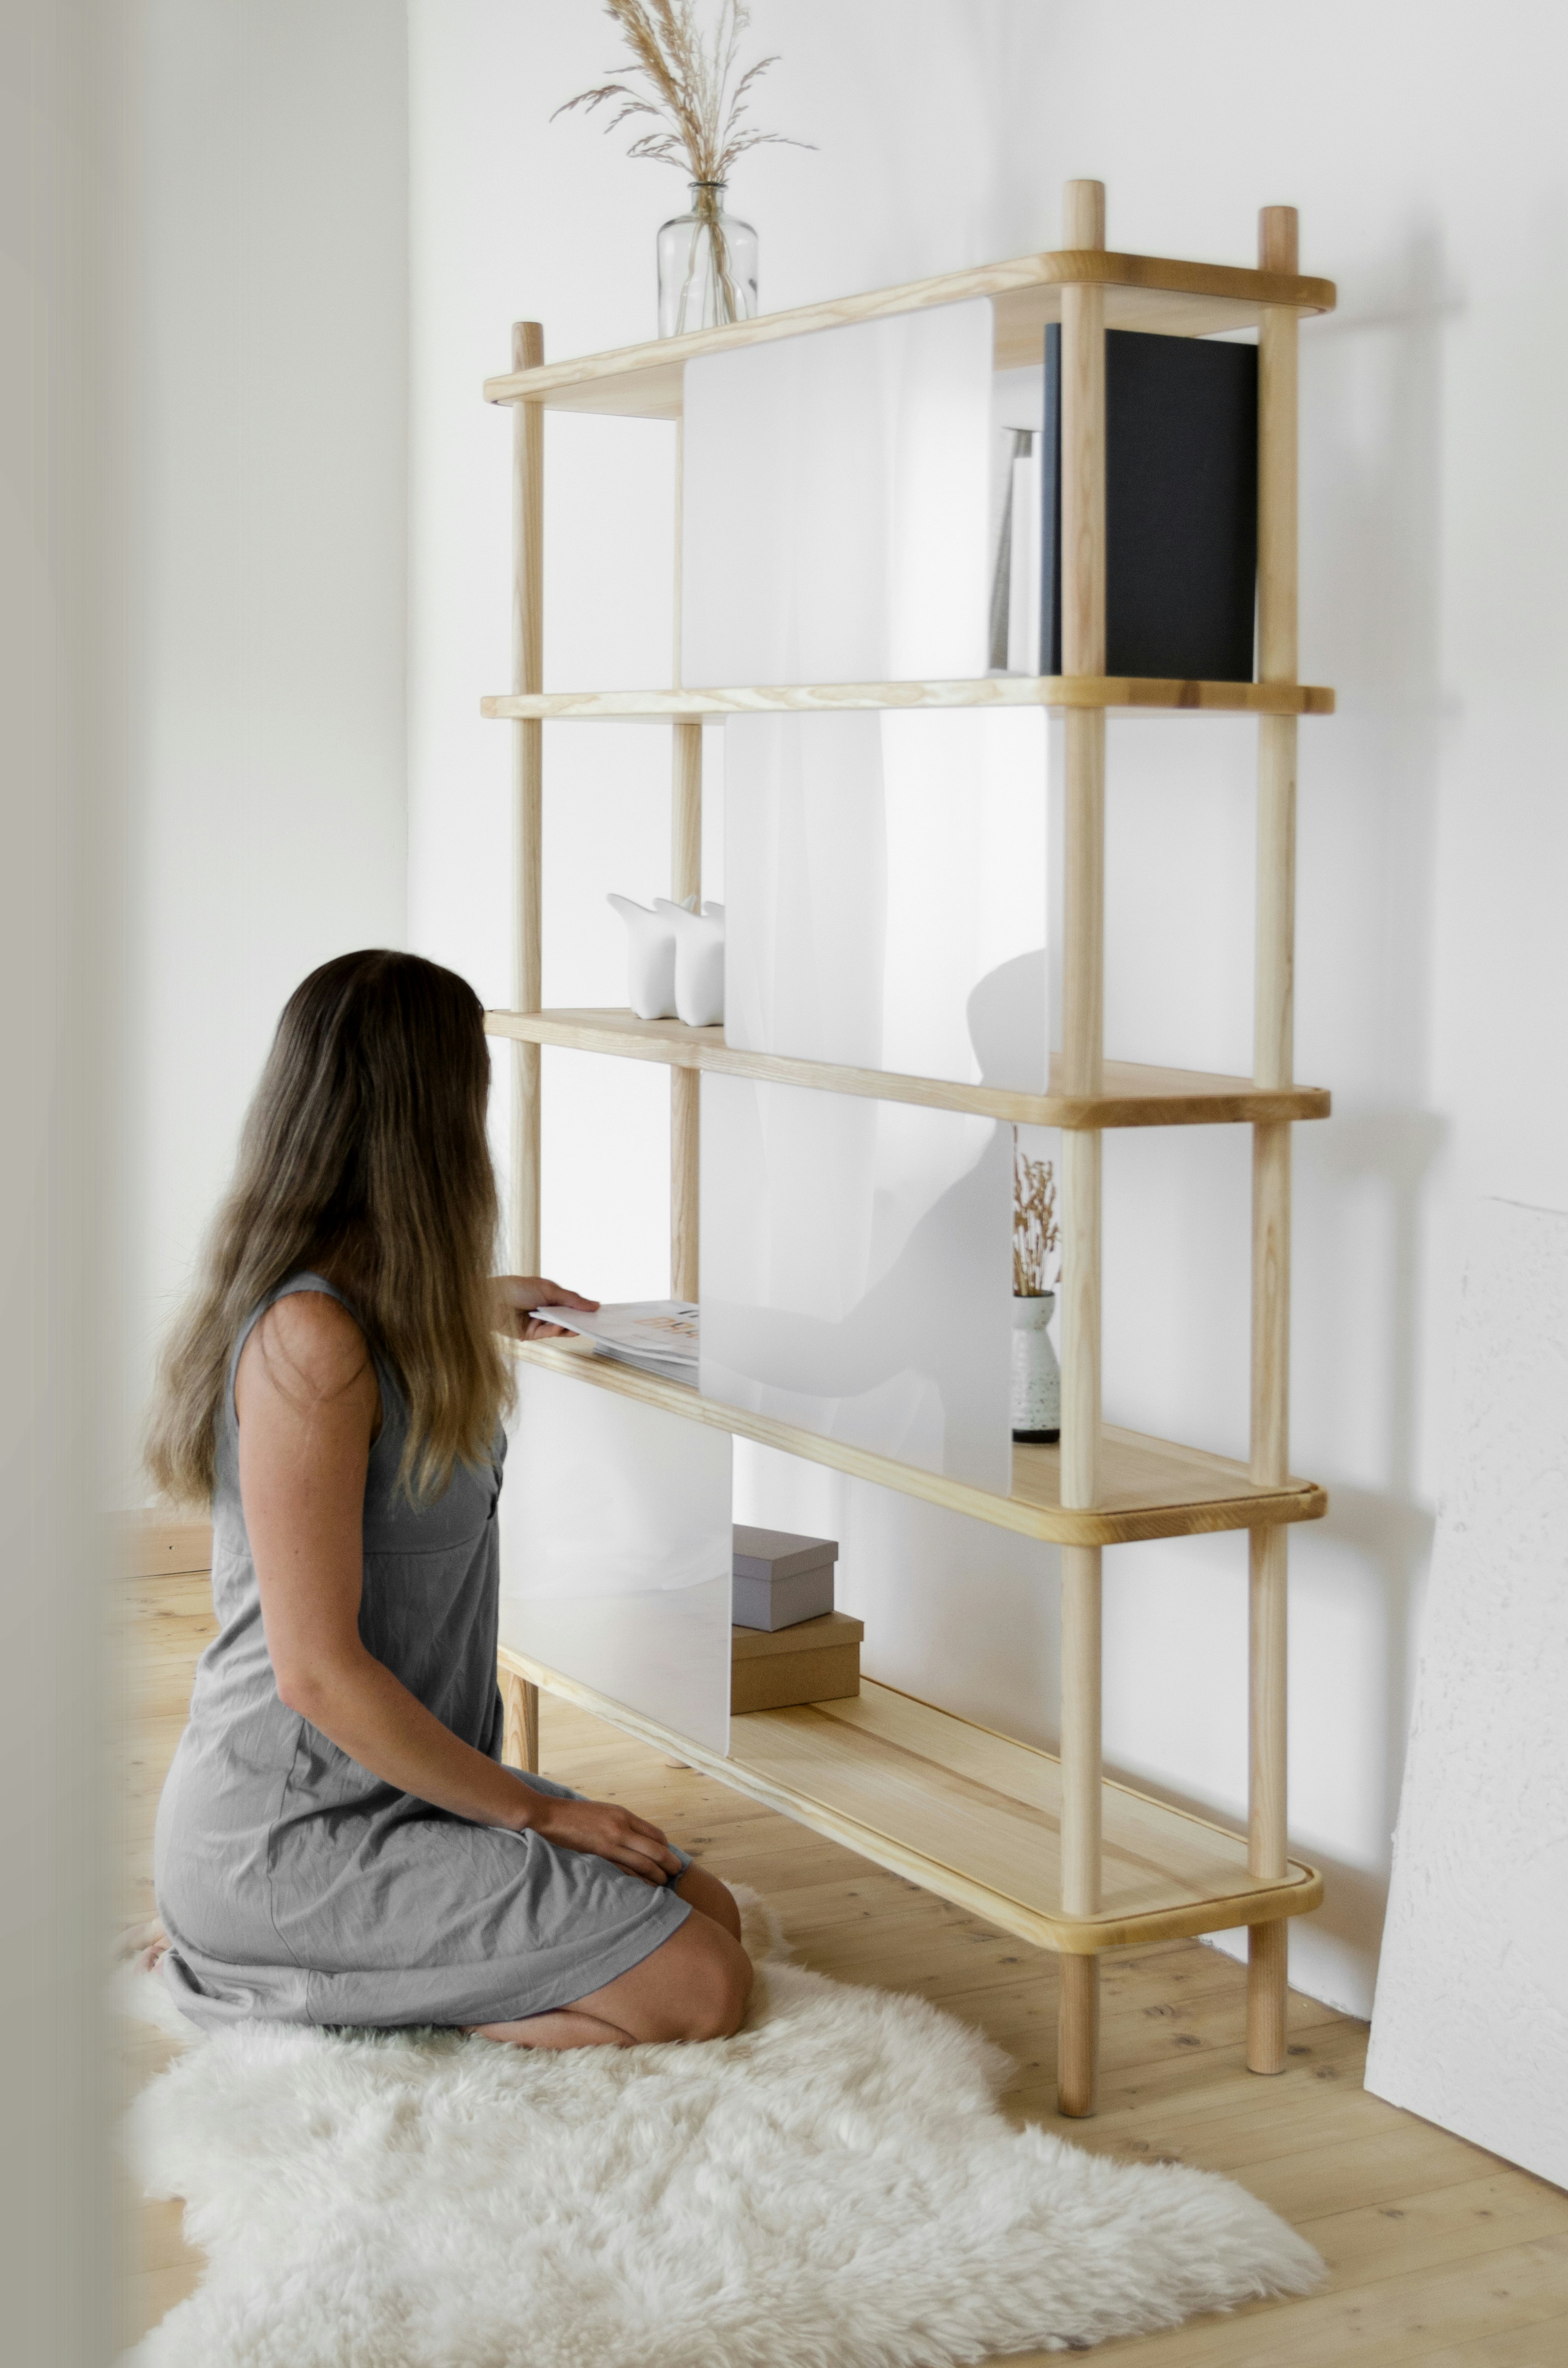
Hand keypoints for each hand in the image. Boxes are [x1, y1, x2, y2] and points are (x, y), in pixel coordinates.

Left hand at [491, 1275, 599, 1340]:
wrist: (488, 1300)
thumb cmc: (514, 1288)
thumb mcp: (548, 1289)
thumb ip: (571, 1299)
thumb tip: (594, 1304)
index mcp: (547, 1295)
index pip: (569, 1304)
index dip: (582, 1308)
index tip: (598, 1312)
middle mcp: (542, 1309)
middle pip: (565, 1317)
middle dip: (578, 1319)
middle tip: (594, 1322)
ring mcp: (536, 1322)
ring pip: (558, 1328)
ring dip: (568, 1326)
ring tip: (580, 1325)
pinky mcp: (529, 1335)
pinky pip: (547, 1334)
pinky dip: (556, 1330)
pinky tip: (562, 1326)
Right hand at [521, 1792, 683, 1885]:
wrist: (548, 1816)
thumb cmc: (576, 1815)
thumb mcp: (604, 1813)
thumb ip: (622, 1824)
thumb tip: (639, 1839)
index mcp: (623, 1815)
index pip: (656, 1834)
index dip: (666, 1847)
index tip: (668, 1857)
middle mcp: (621, 1828)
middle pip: (656, 1850)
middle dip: (669, 1863)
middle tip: (676, 1873)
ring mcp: (610, 1843)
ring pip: (643, 1863)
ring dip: (657, 1875)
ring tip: (663, 1883)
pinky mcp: (598, 1856)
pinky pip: (625, 1872)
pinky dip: (637, 1881)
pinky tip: (643, 1887)